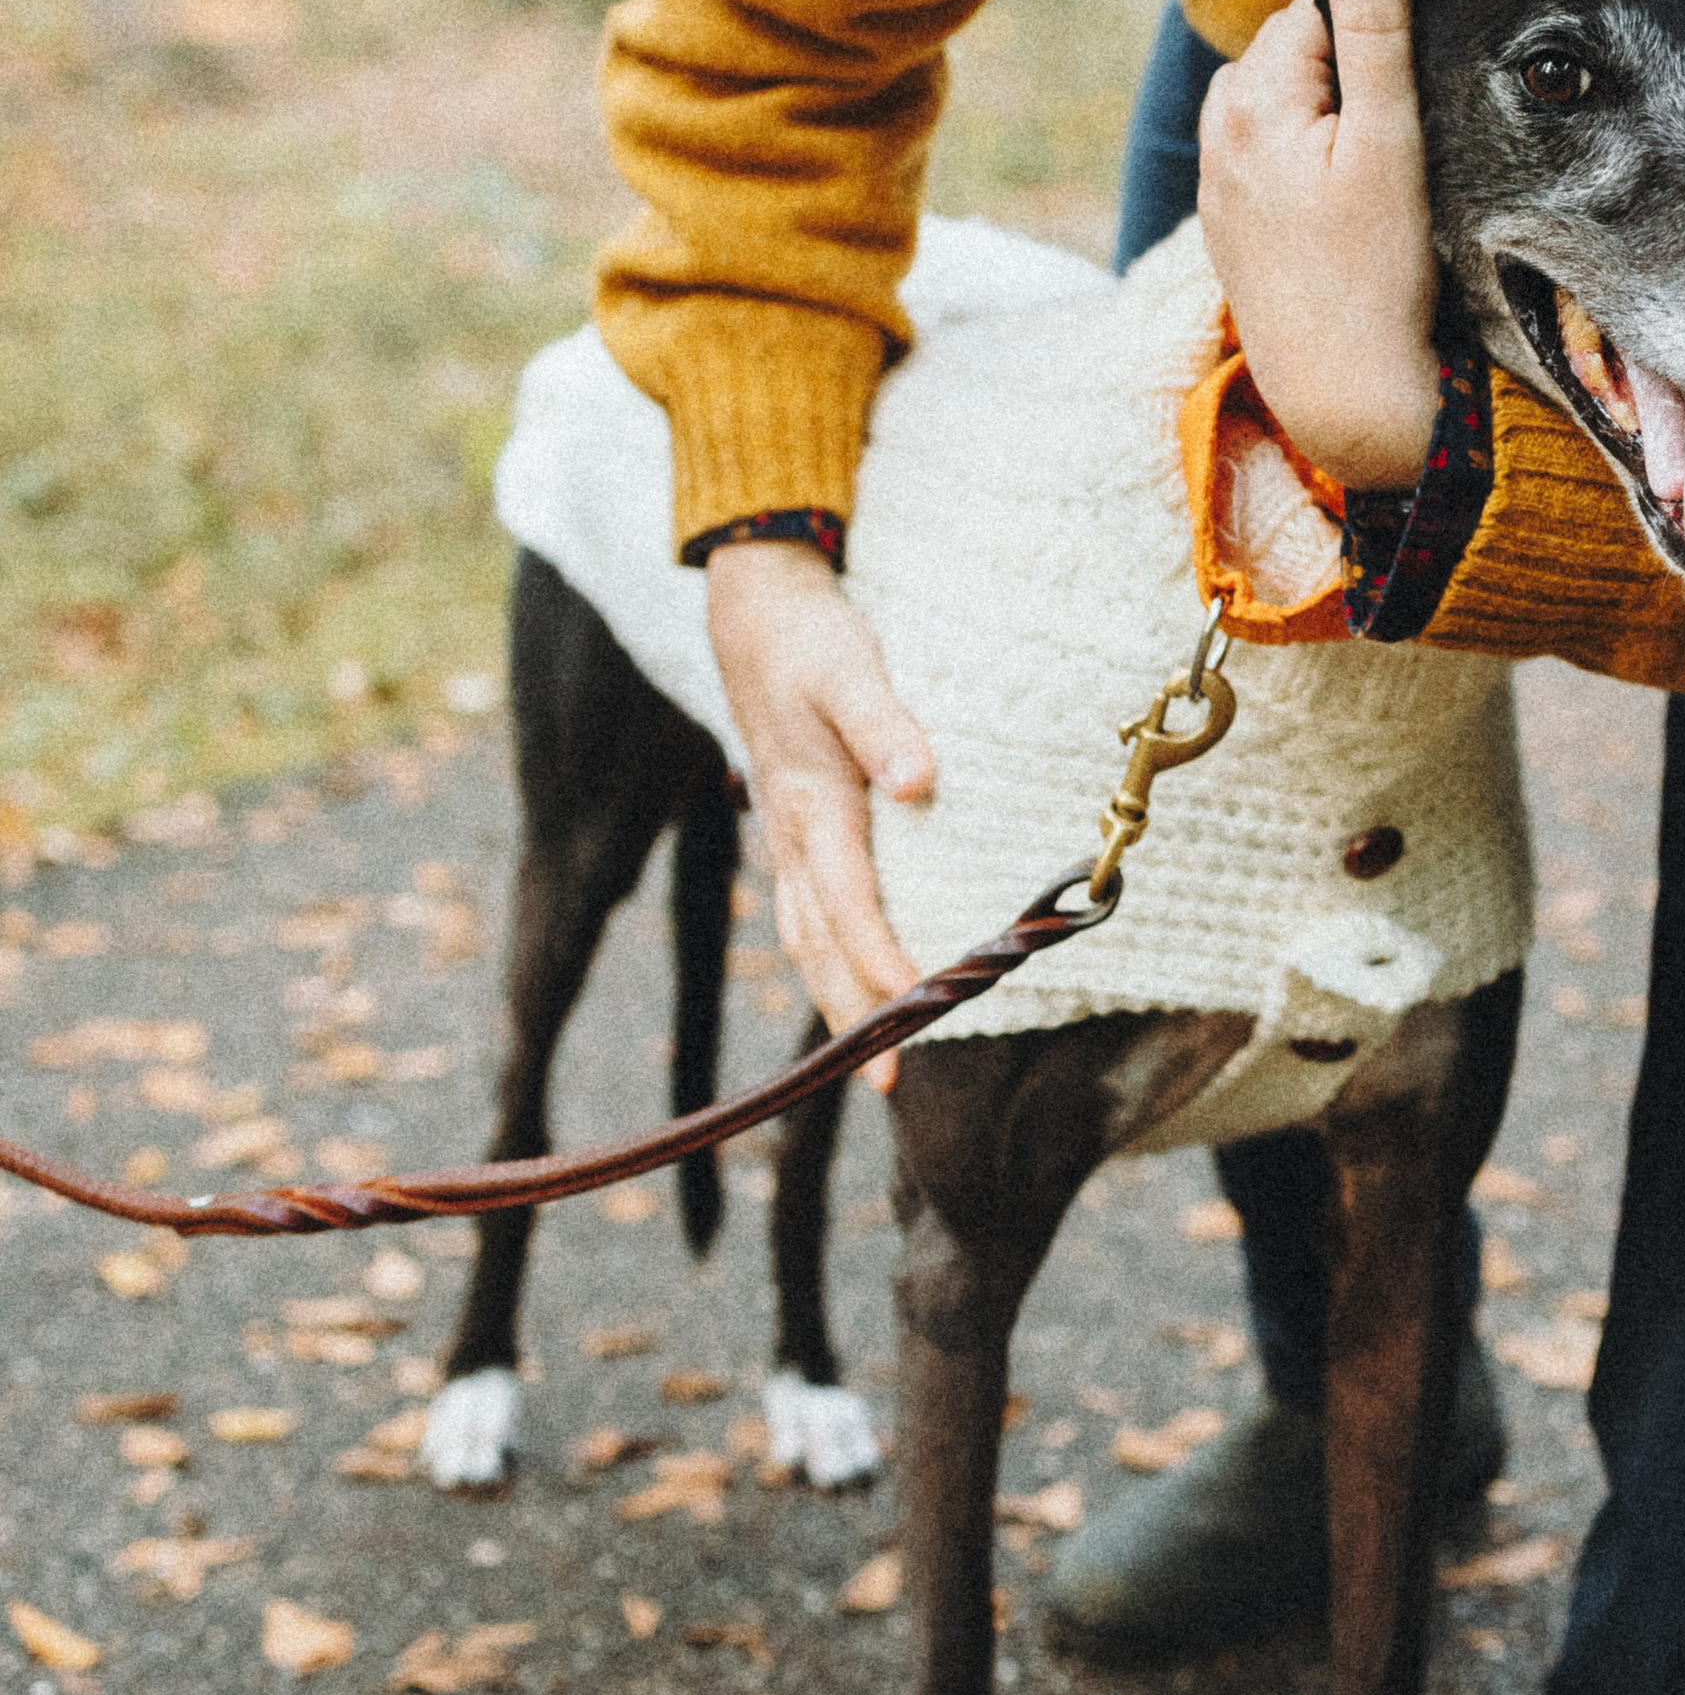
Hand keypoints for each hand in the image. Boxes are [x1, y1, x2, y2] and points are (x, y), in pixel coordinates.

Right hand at [704, 541, 933, 1082]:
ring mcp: (788, 836)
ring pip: (809, 937)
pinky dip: (832, 959)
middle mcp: (793, 833)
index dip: (879, 956)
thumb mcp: (850, 668)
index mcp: (811, 804)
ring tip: (874, 1062)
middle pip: (820, 943)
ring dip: (839, 999)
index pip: (848, 900)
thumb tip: (918, 781)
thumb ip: (884, 724)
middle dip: (854, 1015)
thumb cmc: (811, 637)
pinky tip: (857, 984)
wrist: (756, 610)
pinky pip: (810, 913)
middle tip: (891, 1084)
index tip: (915, 1003)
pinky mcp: (797, 827)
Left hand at [1197, 0, 1440, 487]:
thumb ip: (1376, 30)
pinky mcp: (1230, 228)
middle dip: (1345, 63)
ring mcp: (1218, 183)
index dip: (1377, 22)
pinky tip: (1343, 198)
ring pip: (1277, 101)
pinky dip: (1303, 155)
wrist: (1342, 391)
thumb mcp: (1390, 140)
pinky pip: (1266, 156)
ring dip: (1322, 107)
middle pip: (1290, 51)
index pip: (1316, 6)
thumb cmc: (1377, 271)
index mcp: (1252, 96)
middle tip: (1406, 122)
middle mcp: (1218, 131)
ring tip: (1377, 160)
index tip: (1421, 64)